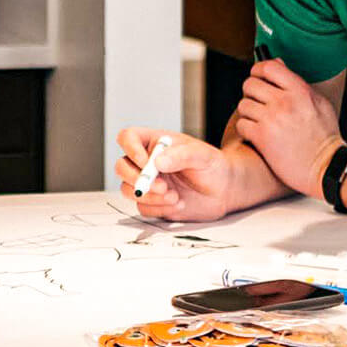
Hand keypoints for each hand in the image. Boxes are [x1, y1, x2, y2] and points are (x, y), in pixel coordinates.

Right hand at [113, 128, 241, 221]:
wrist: (224, 191)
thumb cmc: (213, 167)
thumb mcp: (203, 155)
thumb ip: (181, 155)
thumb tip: (157, 161)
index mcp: (154, 143)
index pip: (128, 138)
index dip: (130, 149)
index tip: (146, 162)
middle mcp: (146, 162)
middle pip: (121, 167)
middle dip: (137, 179)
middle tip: (161, 186)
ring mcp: (148, 183)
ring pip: (128, 189)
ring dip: (149, 196)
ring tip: (174, 196)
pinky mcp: (153, 202)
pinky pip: (143, 207)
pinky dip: (159, 208)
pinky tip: (179, 203)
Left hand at [233, 60, 340, 197]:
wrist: (327, 167)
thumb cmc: (324, 137)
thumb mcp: (319, 103)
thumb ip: (297, 83)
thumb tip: (277, 62)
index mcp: (300, 90)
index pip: (269, 66)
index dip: (258, 70)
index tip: (258, 77)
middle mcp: (284, 102)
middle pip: (250, 84)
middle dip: (250, 93)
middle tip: (257, 102)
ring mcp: (272, 119)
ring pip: (243, 104)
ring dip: (248, 113)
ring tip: (259, 121)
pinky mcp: (262, 137)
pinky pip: (241, 124)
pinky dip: (246, 129)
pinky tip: (257, 134)